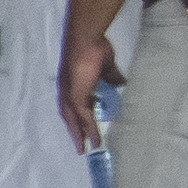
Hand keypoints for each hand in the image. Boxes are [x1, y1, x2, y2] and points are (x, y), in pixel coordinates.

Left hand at [56, 23, 114, 152]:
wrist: (85, 40)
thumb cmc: (94, 47)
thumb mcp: (106, 65)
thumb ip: (111, 76)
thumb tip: (120, 84)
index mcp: (72, 82)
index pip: (74, 103)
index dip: (78, 115)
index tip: (85, 126)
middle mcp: (66, 91)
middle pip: (70, 116)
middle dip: (76, 131)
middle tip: (81, 146)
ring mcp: (69, 94)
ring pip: (74, 120)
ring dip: (80, 133)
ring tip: (87, 147)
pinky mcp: (76, 97)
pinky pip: (83, 117)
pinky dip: (87, 128)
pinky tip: (93, 137)